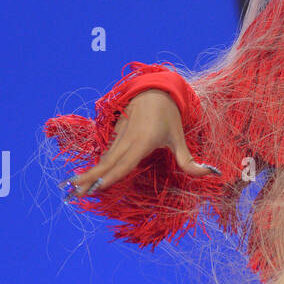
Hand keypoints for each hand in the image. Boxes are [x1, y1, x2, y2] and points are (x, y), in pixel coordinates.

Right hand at [59, 89, 219, 199]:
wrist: (154, 90)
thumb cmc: (169, 116)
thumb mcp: (180, 139)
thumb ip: (191, 162)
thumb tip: (212, 174)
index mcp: (142, 142)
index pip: (123, 164)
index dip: (109, 177)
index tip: (95, 188)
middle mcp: (127, 140)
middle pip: (106, 163)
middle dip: (89, 179)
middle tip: (72, 193)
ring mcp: (119, 135)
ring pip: (104, 158)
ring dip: (88, 173)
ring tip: (73, 187)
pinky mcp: (115, 132)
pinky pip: (106, 152)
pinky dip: (96, 165)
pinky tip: (87, 177)